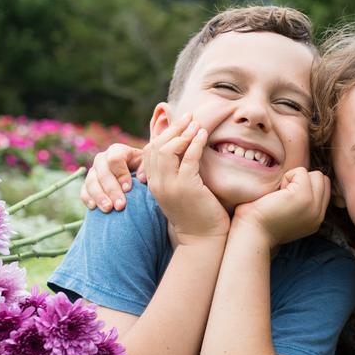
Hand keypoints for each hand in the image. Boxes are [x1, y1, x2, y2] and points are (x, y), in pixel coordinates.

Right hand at [82, 143, 145, 211]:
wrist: (135, 182)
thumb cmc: (143, 172)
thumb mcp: (148, 167)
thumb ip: (146, 169)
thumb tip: (141, 178)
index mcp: (118, 151)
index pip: (115, 158)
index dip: (121, 174)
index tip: (128, 189)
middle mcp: (102, 159)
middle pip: (102, 172)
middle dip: (111, 190)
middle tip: (120, 205)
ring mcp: (93, 171)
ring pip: (91, 182)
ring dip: (99, 196)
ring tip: (108, 209)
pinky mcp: (87, 185)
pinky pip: (84, 191)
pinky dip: (88, 199)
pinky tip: (94, 207)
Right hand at [144, 114, 229, 245]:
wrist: (203, 238)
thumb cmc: (197, 211)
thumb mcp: (181, 187)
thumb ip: (178, 168)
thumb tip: (185, 145)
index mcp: (154, 182)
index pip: (151, 150)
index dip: (165, 132)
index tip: (180, 121)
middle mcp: (158, 183)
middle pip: (157, 146)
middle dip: (174, 128)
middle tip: (189, 116)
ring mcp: (170, 186)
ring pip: (168, 150)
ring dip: (184, 133)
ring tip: (197, 123)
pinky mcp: (186, 188)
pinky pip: (188, 158)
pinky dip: (196, 143)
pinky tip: (203, 135)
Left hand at [232, 168, 329, 248]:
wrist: (251, 234)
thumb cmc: (260, 222)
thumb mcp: (288, 216)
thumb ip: (301, 204)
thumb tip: (299, 184)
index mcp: (316, 220)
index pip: (323, 190)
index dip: (306, 186)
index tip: (287, 199)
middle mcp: (319, 215)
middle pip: (322, 180)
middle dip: (303, 181)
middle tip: (283, 196)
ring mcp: (313, 206)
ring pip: (316, 175)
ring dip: (296, 179)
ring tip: (281, 195)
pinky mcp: (304, 197)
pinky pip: (301, 172)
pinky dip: (286, 177)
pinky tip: (276, 193)